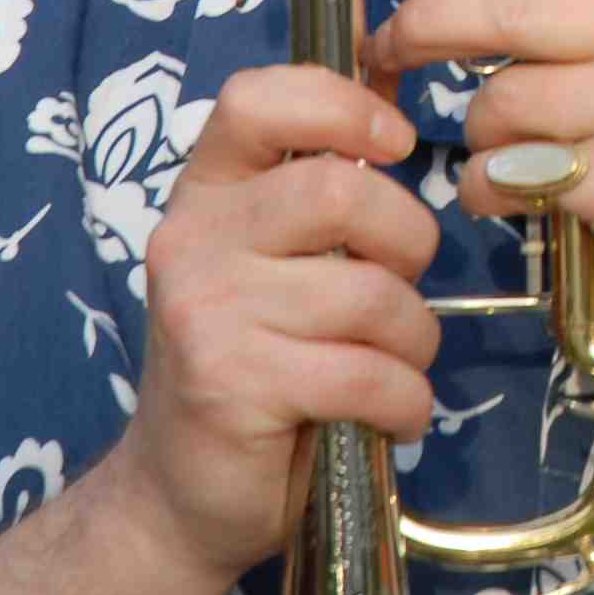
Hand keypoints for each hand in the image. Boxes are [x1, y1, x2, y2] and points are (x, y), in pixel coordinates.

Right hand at [97, 65, 441, 582]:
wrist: (179, 495)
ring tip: (396, 366)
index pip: (257, 99)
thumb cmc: (252, 363)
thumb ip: (320, 191)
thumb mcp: (273, 262)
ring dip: (414, 341)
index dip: (342, 106)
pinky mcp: (232, 386)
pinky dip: (406, 402)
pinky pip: (367, 375)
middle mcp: (192, 241)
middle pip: (340, 193)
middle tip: (403, 288)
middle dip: (409, 243)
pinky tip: (391, 415)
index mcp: (206, 194)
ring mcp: (206, 314)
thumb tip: (396, 103)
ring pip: (371, 295)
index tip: (396, 145)